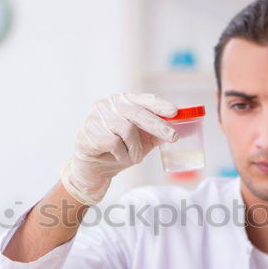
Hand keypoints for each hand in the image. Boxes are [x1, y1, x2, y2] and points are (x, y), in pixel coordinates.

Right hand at [60, 92, 177, 204]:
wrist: (94, 169)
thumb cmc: (119, 150)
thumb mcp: (141, 141)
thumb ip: (156, 133)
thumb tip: (179, 128)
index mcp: (123, 102)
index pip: (144, 99)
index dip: (160, 105)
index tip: (174, 112)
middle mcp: (108, 105)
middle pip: (138, 113)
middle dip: (158, 126)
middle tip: (173, 137)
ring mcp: (96, 117)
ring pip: (127, 129)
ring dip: (135, 149)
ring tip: (134, 158)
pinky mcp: (88, 132)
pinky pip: (113, 143)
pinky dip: (122, 154)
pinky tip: (118, 158)